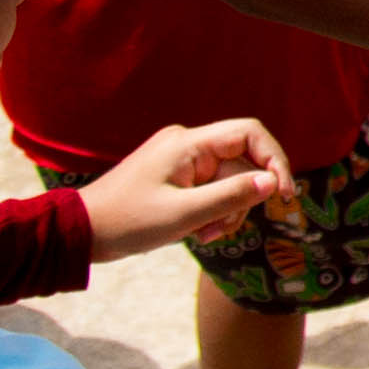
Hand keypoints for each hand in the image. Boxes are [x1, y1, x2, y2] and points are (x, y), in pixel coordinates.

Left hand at [78, 117, 291, 258]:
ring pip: (228, 181)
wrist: (84, 231)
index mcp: (189, 143)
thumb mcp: (184, 215)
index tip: (284, 194)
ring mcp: (182, 162)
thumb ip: (230, 197)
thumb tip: (272, 182)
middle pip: (241, 163)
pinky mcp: (176, 179)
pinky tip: (196, 233)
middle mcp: (188, 145)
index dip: (274, 159)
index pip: (249, 133)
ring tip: (205, 236)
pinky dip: (211, 213)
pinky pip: (210, 191)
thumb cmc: (128, 221)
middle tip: (224, 228)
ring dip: (226, 211)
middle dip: (241, 199)